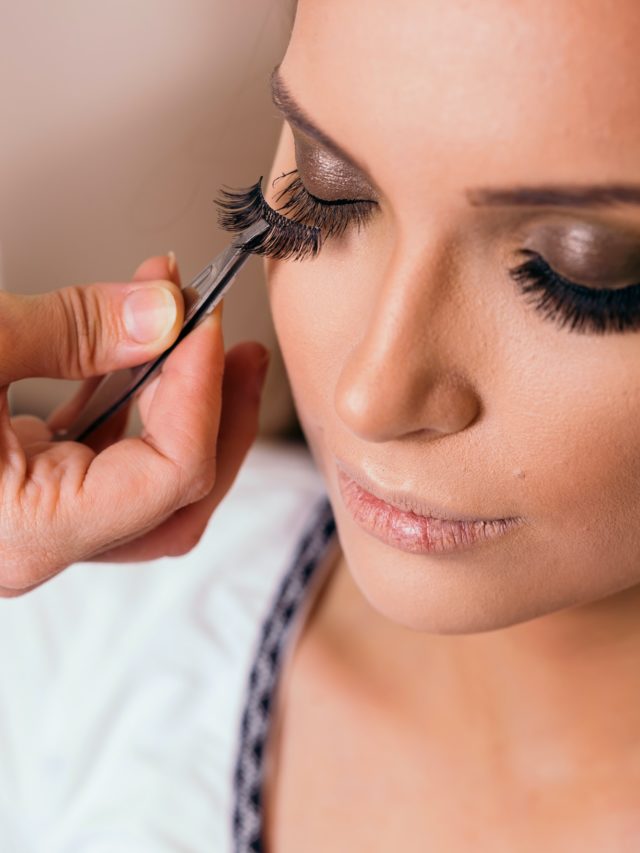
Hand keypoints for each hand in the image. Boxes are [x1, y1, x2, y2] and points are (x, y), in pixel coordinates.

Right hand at [1, 254, 269, 595]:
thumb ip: (72, 330)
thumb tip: (165, 313)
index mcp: (33, 531)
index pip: (174, 475)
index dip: (204, 393)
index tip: (205, 322)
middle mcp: (43, 543)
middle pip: (182, 495)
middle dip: (222, 414)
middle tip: (242, 349)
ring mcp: (39, 522)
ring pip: (150, 480)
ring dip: (178, 400)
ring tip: (194, 331)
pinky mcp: (28, 491)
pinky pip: (105, 458)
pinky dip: (129, 402)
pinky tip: (138, 351)